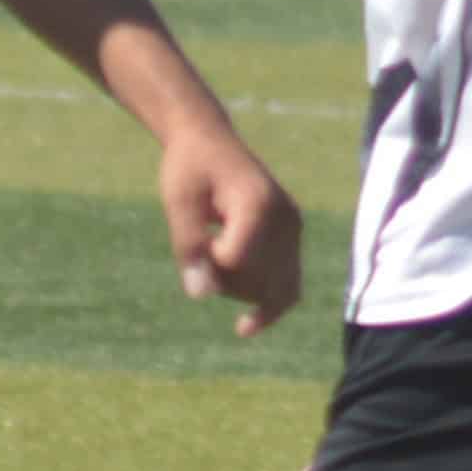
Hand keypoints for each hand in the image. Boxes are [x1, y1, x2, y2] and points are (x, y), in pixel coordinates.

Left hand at [157, 120, 302, 337]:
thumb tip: (199, 295)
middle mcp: (285, 219)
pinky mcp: (293, 239)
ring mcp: (293, 230)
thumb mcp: (177, 201)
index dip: (205, 258)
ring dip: (238, 287)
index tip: (195, 230)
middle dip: (221, 277)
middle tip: (202, 239)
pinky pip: (289, 286)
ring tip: (216, 251)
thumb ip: (187, 245)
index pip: (232, 260)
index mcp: (258, 203)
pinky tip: (244, 328)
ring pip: (271, 289)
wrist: (210, 142)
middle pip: (254, 280)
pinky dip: (269, 307)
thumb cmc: (190, 168)